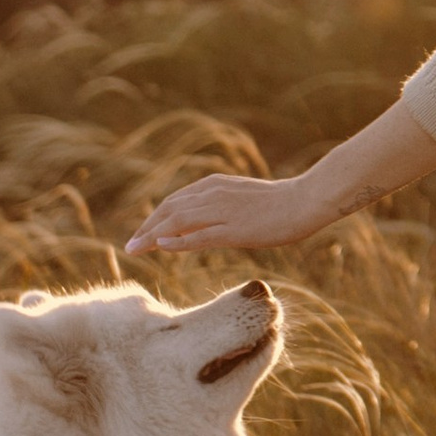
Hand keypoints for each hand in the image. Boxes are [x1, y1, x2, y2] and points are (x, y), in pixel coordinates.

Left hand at [127, 169, 328, 257]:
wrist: (306, 201)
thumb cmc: (280, 203)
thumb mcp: (242, 200)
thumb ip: (220, 207)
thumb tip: (203, 222)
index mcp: (215, 185)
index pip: (175, 201)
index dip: (154, 218)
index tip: (142, 234)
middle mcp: (214, 194)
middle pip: (169, 210)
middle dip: (147, 228)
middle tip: (130, 246)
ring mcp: (223, 211)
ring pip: (178, 221)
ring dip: (153, 235)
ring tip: (136, 249)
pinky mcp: (235, 228)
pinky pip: (200, 235)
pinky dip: (178, 241)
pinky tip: (162, 247)